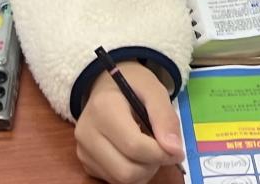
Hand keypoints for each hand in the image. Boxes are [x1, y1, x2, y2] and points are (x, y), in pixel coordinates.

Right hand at [75, 62, 182, 183]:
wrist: (106, 84)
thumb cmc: (133, 85)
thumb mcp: (154, 90)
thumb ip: (165, 118)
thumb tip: (174, 149)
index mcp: (103, 109)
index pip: (134, 146)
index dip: (161, 153)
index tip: (176, 150)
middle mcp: (87, 133)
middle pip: (126, 171)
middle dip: (152, 165)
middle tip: (161, 150)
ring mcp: (83, 150)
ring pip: (121, 180)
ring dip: (143, 172)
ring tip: (149, 152)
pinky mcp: (85, 162)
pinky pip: (113, 180)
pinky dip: (131, 174)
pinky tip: (134, 155)